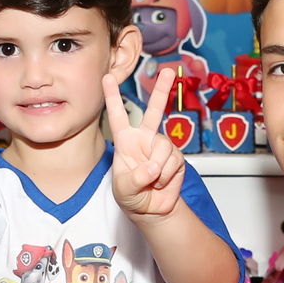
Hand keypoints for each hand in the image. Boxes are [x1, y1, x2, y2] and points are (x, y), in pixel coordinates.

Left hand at [103, 68, 186, 219]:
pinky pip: (173, 161)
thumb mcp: (124, 190)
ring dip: (157, 168)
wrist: (152, 211)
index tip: (107, 77)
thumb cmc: (132, 197)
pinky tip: (161, 182)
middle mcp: (145, 139)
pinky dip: (166, 175)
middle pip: (154, 110)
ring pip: (163, 147)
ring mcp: (161, 147)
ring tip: (151, 181)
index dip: (112, 97)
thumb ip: (134, 179)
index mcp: (126, 141)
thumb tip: (153, 167)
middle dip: (162, 90)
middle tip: (170, 71)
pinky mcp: (176, 158)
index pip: (118, 116)